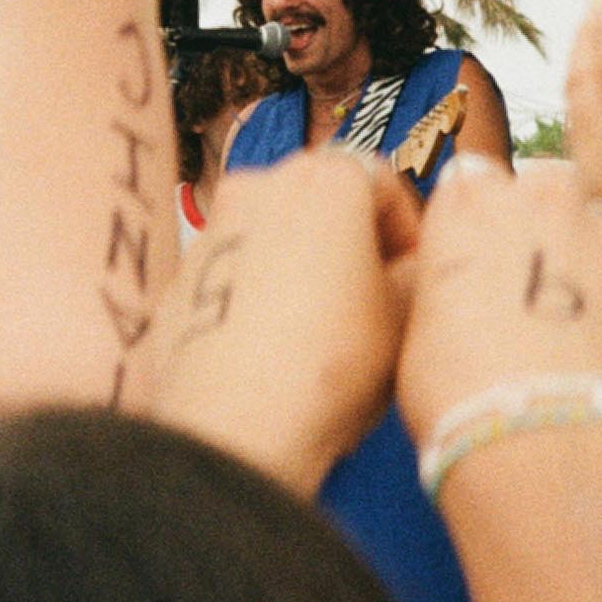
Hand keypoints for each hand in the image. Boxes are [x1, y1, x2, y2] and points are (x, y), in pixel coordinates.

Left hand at [148, 150, 419, 493]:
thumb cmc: (329, 363)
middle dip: (355, 241)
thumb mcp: (408, 315)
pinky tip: (278, 343)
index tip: (417, 270)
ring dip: (306, 263)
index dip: (409, 228)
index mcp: (323, 179)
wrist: (232, 422)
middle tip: (379, 298)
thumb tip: (414, 261)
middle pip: (323, 199)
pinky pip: (236, 269)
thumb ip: (421, 269)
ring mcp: (212, 227)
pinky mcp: (180, 273)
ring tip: (329, 327)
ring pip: (275, 232)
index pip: (383, 180)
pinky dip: (261, 290)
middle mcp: (257, 185)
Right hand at [395, 161, 601, 446]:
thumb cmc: (455, 387)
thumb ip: (445, 274)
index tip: (472, 247)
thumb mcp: (418, 319)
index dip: (473, 214)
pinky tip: (598, 343)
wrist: (537, 440)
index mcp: (469, 202)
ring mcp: (601, 237)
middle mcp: (537, 202)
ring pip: (594, 225)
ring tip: (566, 316)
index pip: (472, 176)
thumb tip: (460, 281)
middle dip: (536, 216)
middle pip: (542, 183)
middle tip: (524, 275)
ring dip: (581, 256)